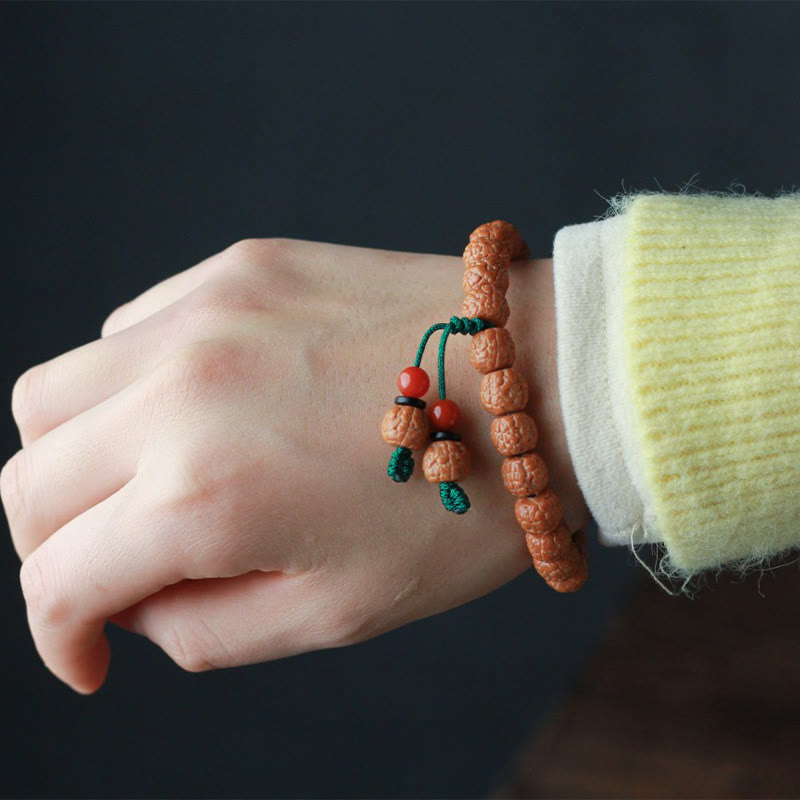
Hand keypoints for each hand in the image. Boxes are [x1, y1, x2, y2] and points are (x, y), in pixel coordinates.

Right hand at [2, 237, 590, 693]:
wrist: (544, 380)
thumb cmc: (466, 505)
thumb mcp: (340, 613)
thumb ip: (210, 628)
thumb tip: (140, 604)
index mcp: (207, 497)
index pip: (60, 578)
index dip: (59, 635)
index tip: (89, 651)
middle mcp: (182, 393)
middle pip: (27, 479)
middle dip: (53, 546)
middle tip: (115, 568)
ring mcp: (206, 314)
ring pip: (53, 393)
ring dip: (77, 457)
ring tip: (150, 483)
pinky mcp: (239, 268)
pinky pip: (129, 327)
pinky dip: (131, 385)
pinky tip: (196, 408)